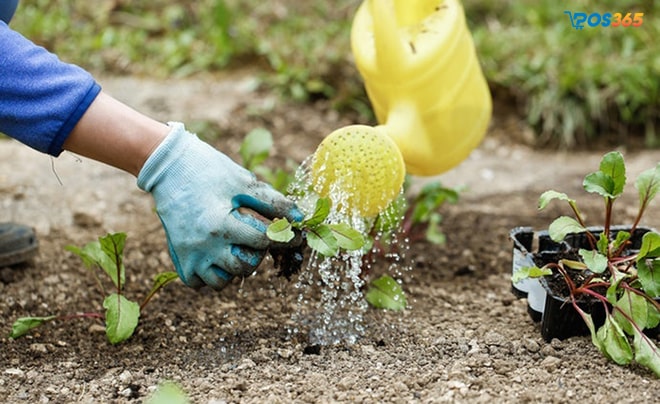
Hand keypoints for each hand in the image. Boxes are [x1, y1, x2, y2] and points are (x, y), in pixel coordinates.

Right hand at [137, 123, 302, 289]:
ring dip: (235, 267)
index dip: (284, 237)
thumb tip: (300, 219)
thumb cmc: (209, 171)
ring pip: (223, 282)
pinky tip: (218, 255)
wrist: (168, 167)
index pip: (263, 241)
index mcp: (220, 224)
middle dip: (257, 253)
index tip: (294, 235)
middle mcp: (202, 246)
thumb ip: (273, 203)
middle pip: (245, 267)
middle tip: (255, 236)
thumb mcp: (244, 182)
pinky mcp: (179, 259)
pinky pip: (201, 283)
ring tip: (235, 245)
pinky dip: (213, 274)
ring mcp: (189, 256)